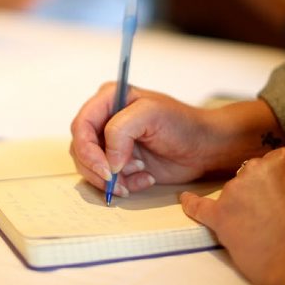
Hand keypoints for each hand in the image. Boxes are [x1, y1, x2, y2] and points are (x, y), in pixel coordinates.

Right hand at [70, 83, 212, 196]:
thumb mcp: (151, 114)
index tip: (105, 168)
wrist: (203, 147)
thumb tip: (108, 160)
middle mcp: (105, 119)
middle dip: (97, 168)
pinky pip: (108, 179)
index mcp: (108, 99)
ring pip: (91, 167)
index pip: (81, 125)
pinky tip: (145, 178)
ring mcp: (111, 142)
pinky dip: (125, 184)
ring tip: (140, 173)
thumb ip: (121, 130)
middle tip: (117, 180)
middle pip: (81, 148)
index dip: (87, 149)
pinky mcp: (120, 163)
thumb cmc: (181, 123)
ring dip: (113, 178)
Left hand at [181, 148, 284, 284]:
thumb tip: (280, 184)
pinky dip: (192, 203)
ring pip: (233, 192)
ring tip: (262, 228)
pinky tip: (186, 200)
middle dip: (256, 191)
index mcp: (281, 162)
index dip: (271, 179)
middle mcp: (255, 169)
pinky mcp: (222, 215)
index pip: (271, 161)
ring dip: (242, 205)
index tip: (275, 190)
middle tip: (271, 213)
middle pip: (249, 175)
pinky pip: (200, 206)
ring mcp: (236, 191)